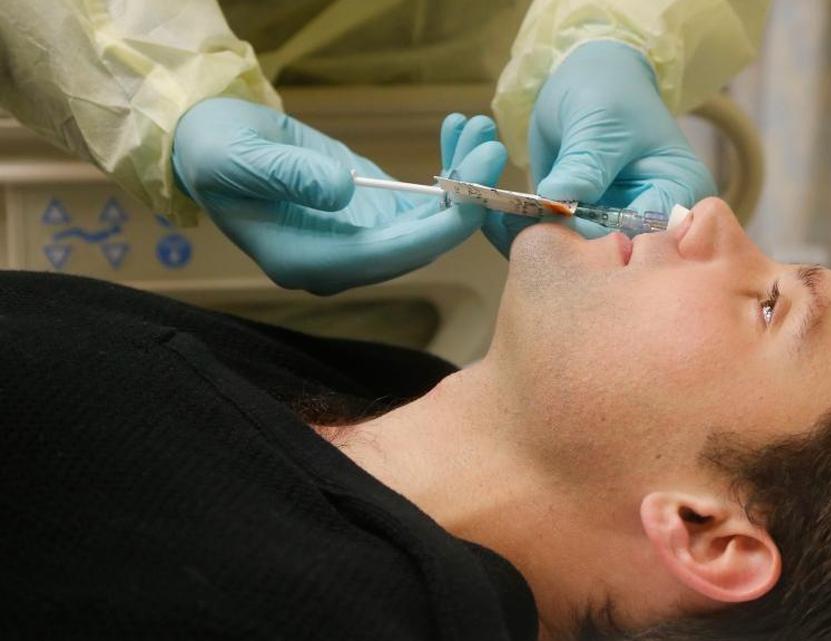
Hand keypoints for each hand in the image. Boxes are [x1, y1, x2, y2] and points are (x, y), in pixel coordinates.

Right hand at [173, 98, 506, 293]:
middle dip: (463, 200)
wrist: (211, 140)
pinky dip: (448, 173)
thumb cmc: (215, 150)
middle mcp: (341, 262)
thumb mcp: (240, 157)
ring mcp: (360, 241)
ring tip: (481, 131)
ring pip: (428, 223)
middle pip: (419, 244)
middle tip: (491, 149)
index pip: (387, 257)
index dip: (436, 231)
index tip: (475, 196)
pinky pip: (423, 204)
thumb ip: (290, 176)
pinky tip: (461, 135)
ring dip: (462, 181)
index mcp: (307, 261)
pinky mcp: (372, 215)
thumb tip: (343, 193)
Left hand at [483, 40, 715, 256]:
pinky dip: (519, 233)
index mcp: (678, 197)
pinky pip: (549, 246)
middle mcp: (651, 224)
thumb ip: (585, 165)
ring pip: (573, 261)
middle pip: (611, 261)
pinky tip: (496, 212)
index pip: (644, 239)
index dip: (600, 240)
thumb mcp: (600, 122)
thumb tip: (558, 202)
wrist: (586, 79)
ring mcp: (612, 230)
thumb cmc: (607, 90)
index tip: (557, 221)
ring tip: (502, 211)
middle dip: (562, 248)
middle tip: (521, 222)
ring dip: (532, 240)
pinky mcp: (577, 230)